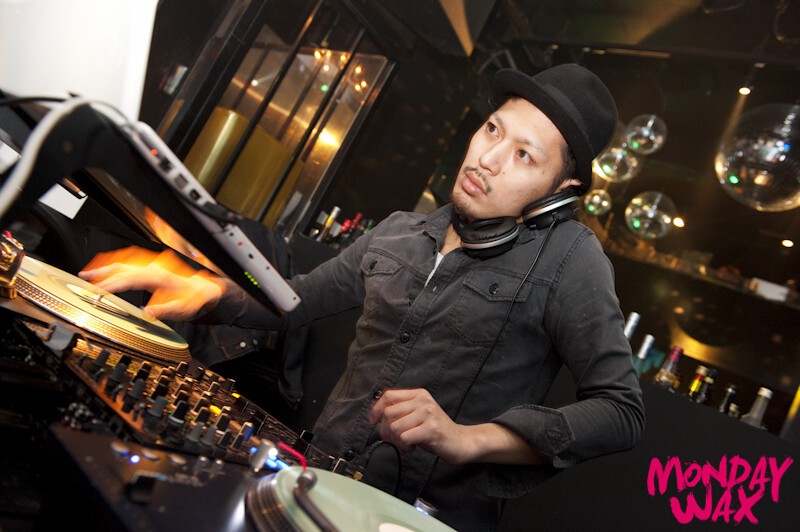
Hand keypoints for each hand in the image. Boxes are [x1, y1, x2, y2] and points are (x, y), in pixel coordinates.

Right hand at [78, 247, 224, 320]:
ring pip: (124, 262)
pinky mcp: (151, 269)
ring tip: (87, 273)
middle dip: (102, 273)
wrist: (205, 290)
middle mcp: (153, 269)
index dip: (112, 285)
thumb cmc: (194, 300)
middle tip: (83, 279)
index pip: (129, 279)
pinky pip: (130, 262)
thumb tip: (147, 313)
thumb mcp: (182, 309)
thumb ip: (165, 310)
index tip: (98, 291)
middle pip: (123, 268)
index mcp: (158, 277)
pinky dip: (115, 264)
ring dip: (105, 266)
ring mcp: (152, 267)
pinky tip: (106, 268)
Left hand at [368, 388, 470, 463]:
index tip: (373, 421)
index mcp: (419, 394)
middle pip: (388, 413)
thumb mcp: (417, 415)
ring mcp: (428, 414)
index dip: (376, 409)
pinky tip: (411, 448)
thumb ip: (401, 411)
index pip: (388, 395)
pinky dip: (403, 446)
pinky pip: (405, 438)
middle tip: (393, 440)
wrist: (460, 441)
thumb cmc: (435, 430)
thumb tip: (375, 416)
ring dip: (395, 441)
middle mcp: (423, 401)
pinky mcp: (431, 429)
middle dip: (385, 431)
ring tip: (405, 444)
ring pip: (395, 427)